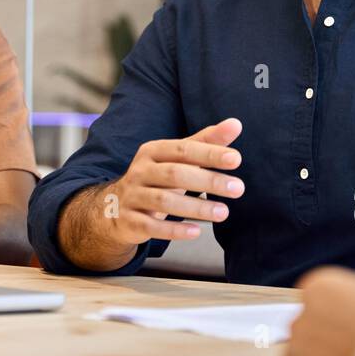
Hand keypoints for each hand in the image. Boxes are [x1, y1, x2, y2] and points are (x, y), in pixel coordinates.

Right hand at [102, 119, 245, 245]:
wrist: (116, 207)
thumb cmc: (157, 179)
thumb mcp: (178, 159)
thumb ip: (205, 142)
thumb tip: (236, 124)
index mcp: (152, 151)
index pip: (183, 149)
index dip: (209, 153)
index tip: (236, 159)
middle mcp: (140, 171)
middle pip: (175, 174)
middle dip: (208, 181)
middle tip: (238, 188)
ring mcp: (133, 196)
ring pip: (164, 202)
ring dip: (197, 207)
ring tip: (224, 212)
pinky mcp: (130, 221)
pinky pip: (152, 227)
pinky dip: (174, 230)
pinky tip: (197, 232)